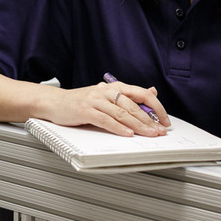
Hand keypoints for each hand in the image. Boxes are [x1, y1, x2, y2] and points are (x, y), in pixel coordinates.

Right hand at [39, 81, 169, 137]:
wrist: (55, 102)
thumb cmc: (81, 101)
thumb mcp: (106, 96)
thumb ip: (128, 95)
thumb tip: (152, 91)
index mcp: (114, 87)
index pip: (142, 93)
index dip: (156, 106)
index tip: (165, 120)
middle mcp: (106, 91)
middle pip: (134, 104)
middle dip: (150, 119)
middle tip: (160, 131)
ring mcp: (96, 100)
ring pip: (122, 113)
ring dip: (138, 125)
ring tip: (149, 134)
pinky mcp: (85, 110)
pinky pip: (105, 120)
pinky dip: (117, 127)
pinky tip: (127, 134)